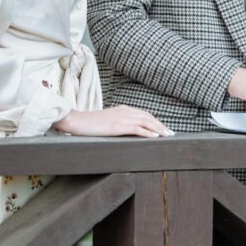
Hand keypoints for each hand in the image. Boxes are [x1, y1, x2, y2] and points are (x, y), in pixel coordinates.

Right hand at [54, 105, 171, 138]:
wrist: (75, 121)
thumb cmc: (88, 124)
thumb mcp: (106, 121)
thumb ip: (117, 122)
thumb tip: (126, 131)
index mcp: (122, 109)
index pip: (144, 114)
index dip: (155, 121)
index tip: (164, 128)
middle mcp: (124, 111)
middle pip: (148, 117)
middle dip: (160, 125)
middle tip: (170, 133)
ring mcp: (121, 117)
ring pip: (145, 121)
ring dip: (158, 128)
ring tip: (167, 135)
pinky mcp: (117, 126)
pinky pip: (136, 128)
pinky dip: (148, 132)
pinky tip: (155, 136)